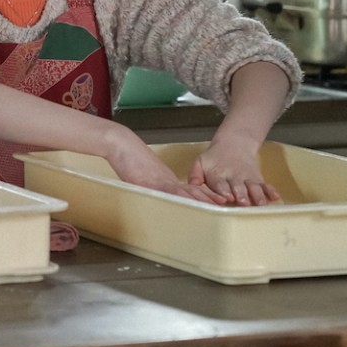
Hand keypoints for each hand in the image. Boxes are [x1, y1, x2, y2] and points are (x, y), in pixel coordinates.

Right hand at [105, 127, 227, 204]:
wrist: (120, 143)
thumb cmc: (125, 157)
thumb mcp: (137, 176)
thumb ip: (147, 184)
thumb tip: (149, 194)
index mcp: (164, 179)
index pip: (188, 189)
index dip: (203, 195)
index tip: (215, 200)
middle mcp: (167, 179)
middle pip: (193, 190)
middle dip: (210, 197)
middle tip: (226, 202)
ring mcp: (161, 180)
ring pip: (188, 191)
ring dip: (204, 198)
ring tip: (219, 202)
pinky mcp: (152, 182)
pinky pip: (172, 192)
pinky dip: (185, 198)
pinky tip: (194, 203)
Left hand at [188, 135, 279, 205]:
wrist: (234, 145)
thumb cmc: (213, 160)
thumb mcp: (200, 162)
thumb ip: (195, 174)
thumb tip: (192, 185)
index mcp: (217, 174)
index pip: (220, 183)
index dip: (224, 190)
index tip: (227, 197)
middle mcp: (233, 177)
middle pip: (238, 187)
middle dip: (241, 195)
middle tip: (244, 203)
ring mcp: (247, 178)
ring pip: (253, 187)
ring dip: (257, 195)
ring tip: (260, 204)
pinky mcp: (257, 179)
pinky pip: (265, 184)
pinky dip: (270, 190)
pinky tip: (275, 197)